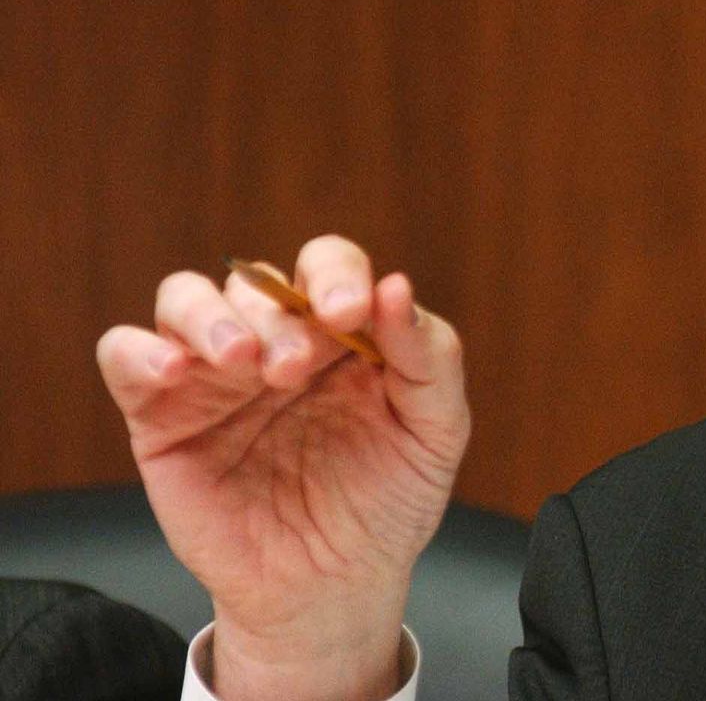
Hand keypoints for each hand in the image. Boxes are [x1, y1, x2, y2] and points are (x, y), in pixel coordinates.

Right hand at [97, 235, 470, 700]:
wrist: (332, 586)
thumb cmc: (388, 500)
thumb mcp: (435, 430)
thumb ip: (430, 355)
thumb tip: (398, 285)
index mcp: (341, 331)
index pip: (328, 264)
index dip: (336, 274)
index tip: (349, 312)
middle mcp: (274, 339)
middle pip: (255, 280)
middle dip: (277, 315)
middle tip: (295, 368)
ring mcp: (213, 373)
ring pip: (185, 297)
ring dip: (209, 315)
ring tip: (239, 359)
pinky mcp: (160, 414)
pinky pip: (124, 353)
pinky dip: (139, 348)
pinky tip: (173, 371)